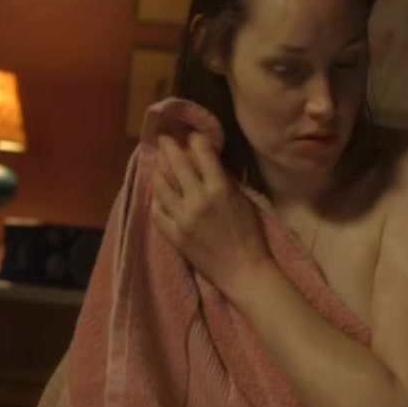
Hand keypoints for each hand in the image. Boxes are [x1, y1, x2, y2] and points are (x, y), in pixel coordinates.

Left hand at [151, 132, 271, 296]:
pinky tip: (158, 198)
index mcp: (219, 188)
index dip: (195, 139)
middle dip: (168, 146)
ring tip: (156, 167)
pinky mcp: (174, 235)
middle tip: (164, 138)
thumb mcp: (243, 201)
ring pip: (161, 186)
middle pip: (176, 163)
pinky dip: (157, 202)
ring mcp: (183, 218)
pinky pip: (158, 213)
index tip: (191, 135)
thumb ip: (225, 181)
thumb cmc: (251, 235)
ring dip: (158, 173)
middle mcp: (198, 199)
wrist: (244, 270)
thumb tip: (209, 163)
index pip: (202, 152)